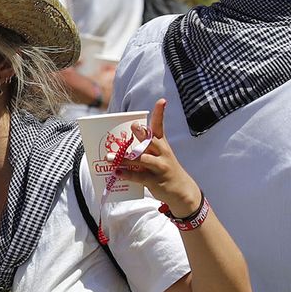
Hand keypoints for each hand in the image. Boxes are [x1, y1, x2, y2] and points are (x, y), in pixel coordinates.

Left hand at [111, 99, 201, 215]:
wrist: (182, 191)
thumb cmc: (164, 169)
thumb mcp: (158, 155)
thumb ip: (143, 146)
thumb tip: (121, 141)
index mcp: (162, 144)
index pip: (160, 126)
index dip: (160, 113)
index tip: (162, 100)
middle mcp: (162, 153)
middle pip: (152, 141)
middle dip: (142, 134)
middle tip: (134, 127)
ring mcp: (160, 167)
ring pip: (142, 159)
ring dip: (125, 158)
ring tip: (109, 157)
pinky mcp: (155, 181)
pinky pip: (140, 177)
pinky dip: (127, 175)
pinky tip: (116, 172)